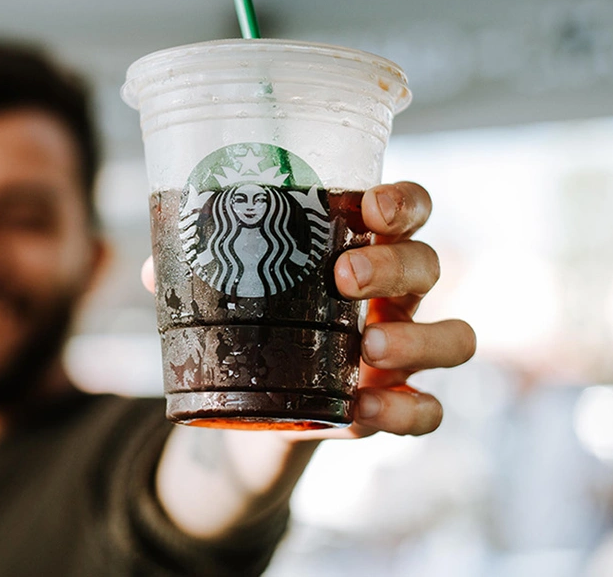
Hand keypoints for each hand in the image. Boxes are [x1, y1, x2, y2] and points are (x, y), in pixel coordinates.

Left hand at [140, 181, 474, 440]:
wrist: (258, 403)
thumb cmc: (257, 321)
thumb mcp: (230, 292)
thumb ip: (199, 274)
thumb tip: (158, 270)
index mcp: (362, 248)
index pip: (408, 209)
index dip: (403, 202)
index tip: (372, 208)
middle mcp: (396, 296)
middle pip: (428, 264)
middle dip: (394, 265)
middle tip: (345, 276)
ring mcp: (404, 351)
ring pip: (454, 337)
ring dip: (417, 338)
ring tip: (369, 348)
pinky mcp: (395, 406)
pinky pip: (430, 411)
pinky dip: (405, 411)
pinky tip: (363, 410)